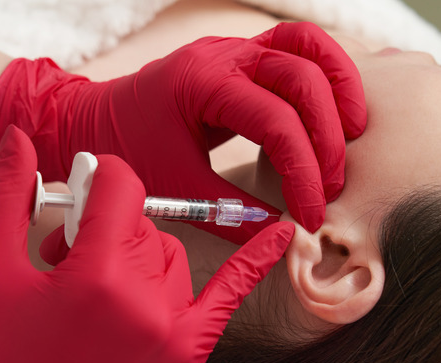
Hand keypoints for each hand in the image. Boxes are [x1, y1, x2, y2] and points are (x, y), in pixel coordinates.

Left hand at [0, 22, 364, 243]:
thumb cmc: (124, 149)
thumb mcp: (173, 187)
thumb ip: (229, 213)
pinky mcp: (240, 58)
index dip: (303, 173)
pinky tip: (330, 115)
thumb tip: (280, 236)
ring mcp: (233, 50)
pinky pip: (296, 50)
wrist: (88, 119)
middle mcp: (223, 56)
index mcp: (201, 84)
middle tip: (330, 187)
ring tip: (352, 136)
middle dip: (327, 137)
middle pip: (303, 77)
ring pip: (309, 47)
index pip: (276, 122)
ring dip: (340, 89)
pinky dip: (323, 77)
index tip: (310, 215)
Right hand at [0, 125, 294, 362]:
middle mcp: (144, 297)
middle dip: (105, 225)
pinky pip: (230, 292)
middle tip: (69, 254)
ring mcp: (173, 325)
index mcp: (94, 274)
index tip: (84, 184)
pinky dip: (253, 259)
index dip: (98, 176)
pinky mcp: (189, 349)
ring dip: (138, 256)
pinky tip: (282, 231)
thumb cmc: (0, 362)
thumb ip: (6, 197)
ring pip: (171, 253)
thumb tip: (20, 136)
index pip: (120, 186)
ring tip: (98, 288)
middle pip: (142, 221)